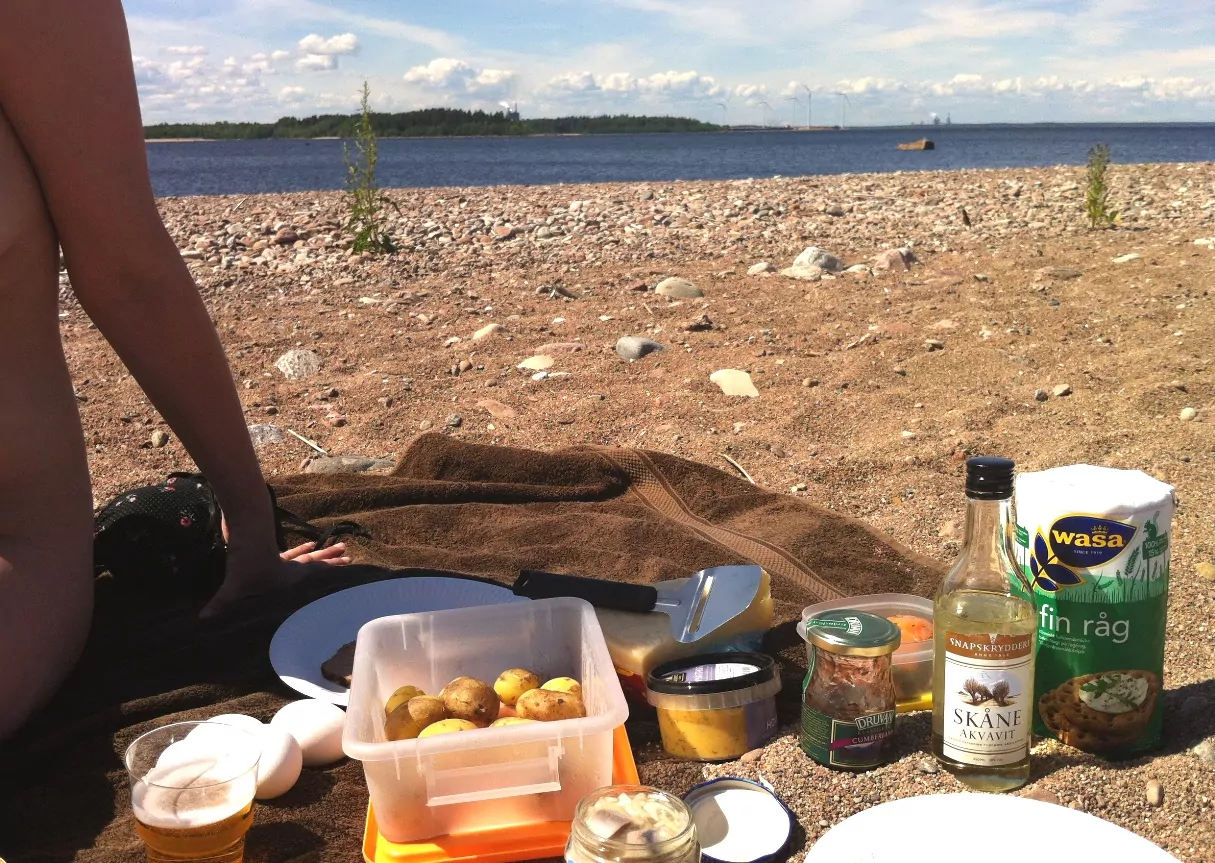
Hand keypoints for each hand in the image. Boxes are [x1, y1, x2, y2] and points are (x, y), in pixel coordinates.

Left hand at [202, 516, 352, 617]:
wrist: (245, 525)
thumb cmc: (245, 559)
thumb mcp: (234, 586)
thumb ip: (221, 603)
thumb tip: (203, 620)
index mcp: (288, 577)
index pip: (314, 574)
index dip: (331, 571)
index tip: (348, 566)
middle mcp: (290, 568)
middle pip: (315, 563)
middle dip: (331, 561)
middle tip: (349, 555)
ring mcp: (281, 557)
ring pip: (307, 556)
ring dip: (321, 554)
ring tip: (337, 546)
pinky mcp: (270, 549)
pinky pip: (291, 553)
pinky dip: (300, 550)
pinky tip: (308, 545)